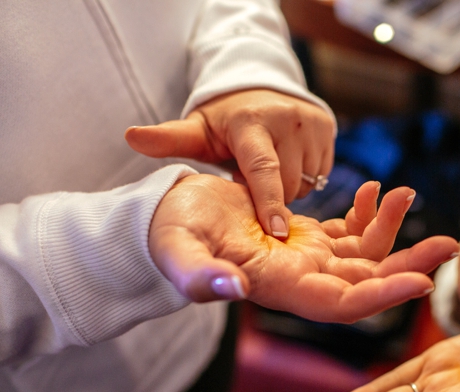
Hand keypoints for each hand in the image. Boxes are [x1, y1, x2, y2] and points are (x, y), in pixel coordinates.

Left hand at [126, 89, 334, 238]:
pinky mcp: (328, 128)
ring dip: (287, 187)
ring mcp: (311, 123)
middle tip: (249, 181)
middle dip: (269, 195)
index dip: (269, 203)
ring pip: (305, 182)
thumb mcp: (197, 130)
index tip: (276, 233)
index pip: (263, 169)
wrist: (260, 89)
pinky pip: (320, 173)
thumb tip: (130, 136)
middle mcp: (286, 118)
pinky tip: (288, 163)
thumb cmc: (224, 121)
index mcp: (250, 122)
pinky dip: (305, 177)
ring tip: (267, 170)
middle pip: (286, 184)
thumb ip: (169, 139)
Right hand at [150, 175, 458, 322]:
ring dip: (392, 229)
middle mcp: (302, 279)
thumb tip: (230, 291)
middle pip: (368, 281)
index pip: (343, 303)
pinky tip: (376, 190)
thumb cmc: (170, 237)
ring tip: (408, 193)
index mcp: (282, 288)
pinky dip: (366, 213)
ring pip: (364, 254)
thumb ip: (199, 277)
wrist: (167, 221)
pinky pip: (347, 231)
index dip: (383, 296)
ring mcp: (306, 258)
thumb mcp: (179, 253)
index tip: (424, 282)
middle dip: (409, 265)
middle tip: (450, 243)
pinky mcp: (305, 237)